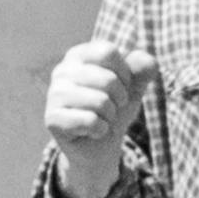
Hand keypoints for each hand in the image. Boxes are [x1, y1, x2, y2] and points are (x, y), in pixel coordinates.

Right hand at [43, 39, 157, 197]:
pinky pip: (89, 121)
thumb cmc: (115, 107)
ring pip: (100, 101)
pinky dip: (100, 130)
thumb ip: (143, 69)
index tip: (121, 85)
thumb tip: (147, 60)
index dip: (124, 73)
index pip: (108, 52)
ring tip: (102, 118)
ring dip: (110, 115)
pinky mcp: (52, 118)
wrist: (100, 145)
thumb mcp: (134, 86)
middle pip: (108, 79)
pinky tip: (92, 131)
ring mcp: (54, 94)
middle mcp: (62, 70)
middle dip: (120, 98)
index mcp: (79, 55)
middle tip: (112, 107)